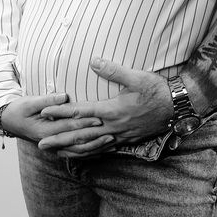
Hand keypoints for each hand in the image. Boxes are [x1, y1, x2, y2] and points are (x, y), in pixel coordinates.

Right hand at [0, 93, 101, 142]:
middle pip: (76, 140)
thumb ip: (48, 100)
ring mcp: (53, 145)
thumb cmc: (19, 109)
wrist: (9, 121)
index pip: (69, 126)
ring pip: (77, 150)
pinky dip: (89, 152)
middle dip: (95, 136)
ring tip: (111, 142)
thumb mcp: (30, 102)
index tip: (100, 118)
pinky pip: (75, 151)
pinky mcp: (57, 145)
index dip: (85, 122)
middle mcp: (50, 140)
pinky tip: (102, 151)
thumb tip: (64, 97)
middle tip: (112, 132)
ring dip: (95, 146)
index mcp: (44, 130)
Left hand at [38, 59, 173, 157]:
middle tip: (40, 144)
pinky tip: (82, 155)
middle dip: (59, 139)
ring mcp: (120, 135)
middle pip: (81, 135)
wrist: (177, 106)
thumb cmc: (156, 89)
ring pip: (91, 146)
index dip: (61, 113)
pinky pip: (104, 149)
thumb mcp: (135, 76)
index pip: (81, 112)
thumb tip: (93, 61)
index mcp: (112, 110)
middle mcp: (113, 126)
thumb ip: (113, 70)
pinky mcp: (127, 140)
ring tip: (55, 153)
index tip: (44, 114)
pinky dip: (90, 153)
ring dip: (71, 150)